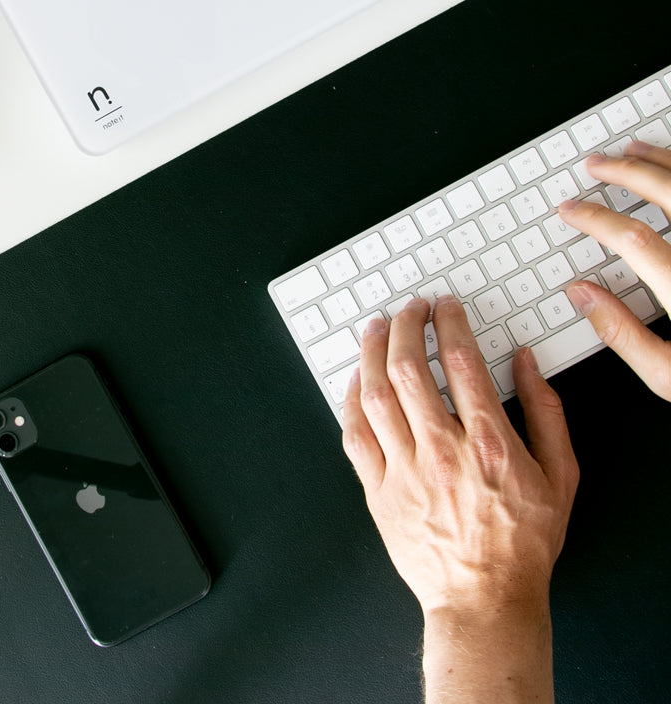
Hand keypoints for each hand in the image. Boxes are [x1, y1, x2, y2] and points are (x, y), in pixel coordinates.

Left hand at [341, 295, 578, 702]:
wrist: (484, 601)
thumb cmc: (523, 544)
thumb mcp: (560, 477)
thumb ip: (547, 413)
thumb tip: (527, 364)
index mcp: (488, 444)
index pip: (461, 362)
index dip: (449, 324)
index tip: (445, 309)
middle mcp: (442, 451)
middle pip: (410, 369)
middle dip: (406, 327)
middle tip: (408, 310)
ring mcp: (404, 471)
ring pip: (376, 396)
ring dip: (373, 353)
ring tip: (377, 328)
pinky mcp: (378, 491)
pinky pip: (355, 435)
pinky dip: (351, 401)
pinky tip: (356, 380)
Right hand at [559, 140, 670, 400]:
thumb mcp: (669, 376)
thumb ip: (621, 333)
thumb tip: (582, 295)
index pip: (631, 237)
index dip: (594, 217)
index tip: (572, 211)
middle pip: (669, 193)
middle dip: (625, 172)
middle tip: (598, 164)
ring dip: (664, 161)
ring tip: (637, 152)